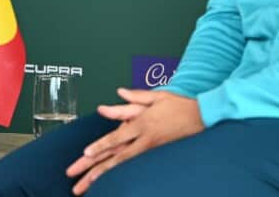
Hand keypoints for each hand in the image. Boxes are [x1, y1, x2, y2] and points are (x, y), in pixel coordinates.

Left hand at [66, 88, 203, 194]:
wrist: (204, 117)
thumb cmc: (180, 105)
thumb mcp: (157, 96)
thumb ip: (136, 97)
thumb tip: (119, 92)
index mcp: (142, 124)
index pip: (116, 138)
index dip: (100, 146)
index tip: (85, 154)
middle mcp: (144, 140)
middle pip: (114, 158)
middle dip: (92, 169)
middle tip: (74, 177)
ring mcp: (151, 150)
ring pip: (122, 167)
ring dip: (102, 177)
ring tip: (84, 186)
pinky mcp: (157, 155)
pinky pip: (135, 168)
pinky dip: (120, 176)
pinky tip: (109, 184)